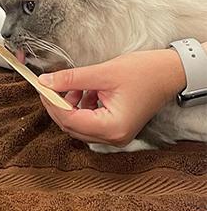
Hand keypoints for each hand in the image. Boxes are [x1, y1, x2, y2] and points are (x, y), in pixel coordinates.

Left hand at [37, 49, 185, 145]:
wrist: (169, 73)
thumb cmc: (144, 73)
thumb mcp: (102, 73)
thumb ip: (71, 79)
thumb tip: (46, 82)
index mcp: (112, 127)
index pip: (70, 120)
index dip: (52, 103)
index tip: (41, 87)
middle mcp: (113, 137)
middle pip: (71, 126)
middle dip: (57, 105)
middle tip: (48, 84)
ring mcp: (115, 133)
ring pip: (79, 124)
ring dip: (69, 105)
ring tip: (71, 85)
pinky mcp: (116, 125)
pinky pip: (89, 120)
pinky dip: (81, 106)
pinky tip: (83, 89)